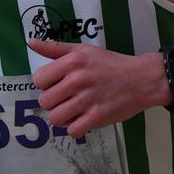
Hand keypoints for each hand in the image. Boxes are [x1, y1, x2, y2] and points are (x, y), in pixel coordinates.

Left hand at [30, 39, 168, 138]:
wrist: (142, 79)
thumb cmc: (111, 64)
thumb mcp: (84, 50)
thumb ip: (56, 48)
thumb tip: (31, 43)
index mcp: (72, 61)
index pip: (39, 80)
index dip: (46, 84)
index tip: (58, 84)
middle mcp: (77, 80)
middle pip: (44, 101)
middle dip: (54, 102)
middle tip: (68, 98)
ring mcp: (87, 99)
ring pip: (55, 118)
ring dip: (63, 117)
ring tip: (75, 110)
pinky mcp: (98, 117)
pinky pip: (72, 131)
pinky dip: (76, 128)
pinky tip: (84, 119)